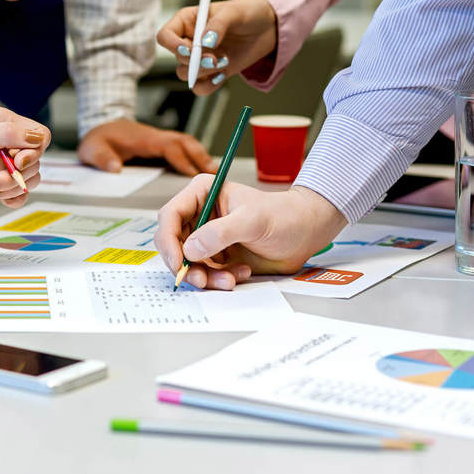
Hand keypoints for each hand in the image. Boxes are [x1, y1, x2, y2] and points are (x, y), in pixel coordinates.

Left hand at [0, 107, 50, 206]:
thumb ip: (6, 134)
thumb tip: (38, 139)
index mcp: (3, 121)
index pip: (39, 135)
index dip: (34, 151)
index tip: (17, 161)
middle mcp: (6, 142)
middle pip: (36, 161)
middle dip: (15, 175)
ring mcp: (1, 163)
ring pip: (29, 179)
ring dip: (10, 187)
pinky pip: (20, 193)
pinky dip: (12, 198)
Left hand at [78, 118, 213, 175]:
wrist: (99, 125)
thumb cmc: (98, 138)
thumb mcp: (92, 149)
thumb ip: (102, 158)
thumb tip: (114, 168)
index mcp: (143, 139)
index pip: (168, 146)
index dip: (182, 159)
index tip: (193, 174)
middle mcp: (155, 137)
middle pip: (184, 142)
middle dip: (201, 156)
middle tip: (215, 173)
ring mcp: (159, 139)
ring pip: (186, 143)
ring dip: (201, 155)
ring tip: (215, 172)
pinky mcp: (159, 144)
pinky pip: (181, 147)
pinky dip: (194, 155)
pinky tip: (200, 167)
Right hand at [155, 176, 346, 288]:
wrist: (304, 233)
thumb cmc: (283, 215)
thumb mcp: (252, 220)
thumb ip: (221, 233)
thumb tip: (190, 248)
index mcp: (202, 194)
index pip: (170, 216)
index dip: (168, 241)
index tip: (179, 262)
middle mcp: (200, 215)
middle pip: (174, 244)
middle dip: (186, 265)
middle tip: (201, 280)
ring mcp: (207, 237)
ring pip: (189, 263)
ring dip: (206, 276)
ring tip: (230, 279)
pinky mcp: (217, 256)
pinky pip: (205, 273)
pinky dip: (219, 279)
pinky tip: (240, 272)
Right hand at [156, 0, 277, 94]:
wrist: (268, 27)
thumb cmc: (248, 12)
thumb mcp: (234, 12)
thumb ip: (218, 24)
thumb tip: (205, 42)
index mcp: (188, 21)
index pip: (165, 36)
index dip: (172, 45)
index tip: (189, 50)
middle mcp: (190, 41)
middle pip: (176, 58)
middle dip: (194, 61)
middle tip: (214, 58)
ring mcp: (201, 58)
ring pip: (186, 75)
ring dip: (203, 73)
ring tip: (223, 62)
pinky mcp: (213, 72)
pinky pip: (200, 87)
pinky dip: (208, 86)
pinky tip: (222, 76)